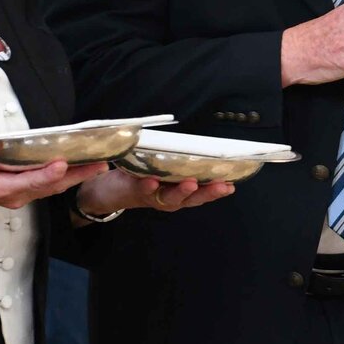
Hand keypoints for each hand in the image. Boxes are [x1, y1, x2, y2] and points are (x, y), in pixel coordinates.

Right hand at [0, 143, 108, 209]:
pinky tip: (79, 167)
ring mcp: (21, 196)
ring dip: (76, 176)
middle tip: (100, 165)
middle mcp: (15, 196)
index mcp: (1, 189)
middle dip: (77, 176)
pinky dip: (65, 177)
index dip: (48, 174)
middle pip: (51, 187)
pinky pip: (48, 186)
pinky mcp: (23, 191)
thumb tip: (1, 143)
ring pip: (53, 188)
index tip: (63, 164)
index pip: (30, 182)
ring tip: (97, 165)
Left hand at [76, 168, 235, 218]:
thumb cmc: (145, 175)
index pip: (202, 193)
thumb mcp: (165, 169)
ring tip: (190, 183)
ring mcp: (153, 197)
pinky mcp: (135, 191)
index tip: (232, 185)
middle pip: (192, 199)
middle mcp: (170, 198)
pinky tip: (152, 181)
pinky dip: (148, 186)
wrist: (112, 189)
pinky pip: (142, 190)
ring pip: (170, 197)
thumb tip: (202, 145)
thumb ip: (180, 162)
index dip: (217, 190)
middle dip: (206, 192)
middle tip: (220, 185)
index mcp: (180, 192)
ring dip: (180, 191)